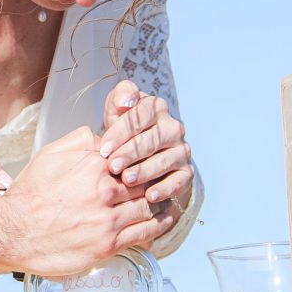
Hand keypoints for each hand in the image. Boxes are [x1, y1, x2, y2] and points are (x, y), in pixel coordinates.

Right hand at [0, 127, 174, 275]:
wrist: (14, 232)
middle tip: (160, 179)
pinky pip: (145, 232)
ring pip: (149, 206)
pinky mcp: (109, 244)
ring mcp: (109, 219)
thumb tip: (102, 136)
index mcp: (94, 165)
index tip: (146, 159)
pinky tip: (162, 221)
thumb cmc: (30, 195)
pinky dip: (158, 226)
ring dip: (158, 202)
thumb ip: (80, 140)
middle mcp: (105, 190)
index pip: (132, 157)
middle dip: (152, 179)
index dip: (140, 158)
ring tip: (163, 199)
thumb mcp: (50, 154)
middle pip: (144, 181)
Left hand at [98, 80, 193, 230]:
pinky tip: (150, 196)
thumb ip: (120, 95)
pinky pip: (179, 181)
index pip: (140, 117)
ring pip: (165, 161)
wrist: (136, 152)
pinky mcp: (186, 171)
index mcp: (156, 108)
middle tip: (113, 166)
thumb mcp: (116, 108)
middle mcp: (173, 128)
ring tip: (127, 179)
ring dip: (145, 171)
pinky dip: (165, 189)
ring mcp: (182, 150)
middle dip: (131, 154)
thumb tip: (126, 102)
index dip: (121, 133)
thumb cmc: (122, 129)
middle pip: (152, 140)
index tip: (104, 148)